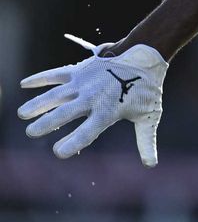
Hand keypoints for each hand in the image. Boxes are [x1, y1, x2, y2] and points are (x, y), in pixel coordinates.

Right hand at [18, 34, 168, 165]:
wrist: (146, 57)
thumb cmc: (147, 90)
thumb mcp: (149, 116)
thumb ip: (145, 141)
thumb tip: (151, 165)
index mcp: (108, 112)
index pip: (87, 133)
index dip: (72, 144)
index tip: (59, 152)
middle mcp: (93, 98)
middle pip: (64, 113)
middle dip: (46, 123)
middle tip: (32, 132)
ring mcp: (84, 82)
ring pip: (56, 95)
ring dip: (38, 104)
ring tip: (22, 114)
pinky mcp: (80, 70)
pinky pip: (56, 74)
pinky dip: (40, 78)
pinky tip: (24, 84)